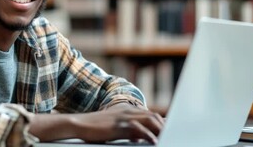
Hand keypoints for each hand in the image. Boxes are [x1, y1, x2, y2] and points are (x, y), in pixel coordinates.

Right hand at [28, 104, 163, 143]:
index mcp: (127, 110)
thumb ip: (128, 131)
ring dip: (160, 130)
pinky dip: (148, 135)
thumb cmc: (95, 128)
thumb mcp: (115, 128)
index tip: (170, 131)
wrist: (78, 124)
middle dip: (164, 126)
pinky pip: (138, 128)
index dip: (161, 123)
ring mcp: (123, 116)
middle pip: (153, 116)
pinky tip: (154, 142)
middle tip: (174, 136)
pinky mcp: (118, 125)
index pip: (150, 115)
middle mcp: (128, 110)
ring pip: (149, 120)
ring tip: (168, 139)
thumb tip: (140, 139)